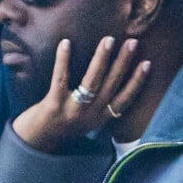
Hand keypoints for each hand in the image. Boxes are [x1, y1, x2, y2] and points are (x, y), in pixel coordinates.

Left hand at [13, 36, 150, 152]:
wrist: (35, 142)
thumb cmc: (60, 125)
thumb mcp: (85, 119)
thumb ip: (97, 105)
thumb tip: (108, 77)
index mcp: (100, 119)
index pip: (125, 100)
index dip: (137, 82)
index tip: (147, 63)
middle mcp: (90, 116)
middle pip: (111, 85)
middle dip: (123, 62)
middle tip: (131, 42)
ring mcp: (72, 110)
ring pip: (92, 82)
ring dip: (102, 59)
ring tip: (108, 40)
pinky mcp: (54, 105)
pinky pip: (61, 79)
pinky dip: (63, 60)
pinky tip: (65, 43)